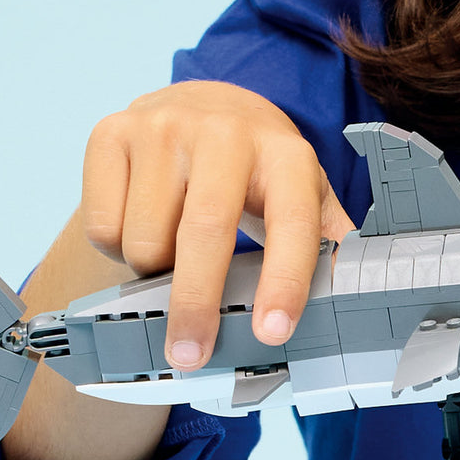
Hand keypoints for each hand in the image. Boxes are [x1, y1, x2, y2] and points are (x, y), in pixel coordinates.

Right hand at [81, 81, 353, 369]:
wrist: (201, 105)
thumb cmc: (258, 168)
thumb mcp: (303, 191)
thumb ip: (327, 239)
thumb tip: (355, 291)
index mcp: (285, 153)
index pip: (291, 222)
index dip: (285, 280)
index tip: (273, 332)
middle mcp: (224, 132)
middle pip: (205, 232)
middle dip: (197, 304)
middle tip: (191, 354)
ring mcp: (163, 127)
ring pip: (146, 240)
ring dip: (155, 272)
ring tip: (176, 252)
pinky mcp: (111, 133)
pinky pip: (105, 227)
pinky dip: (119, 248)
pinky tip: (142, 222)